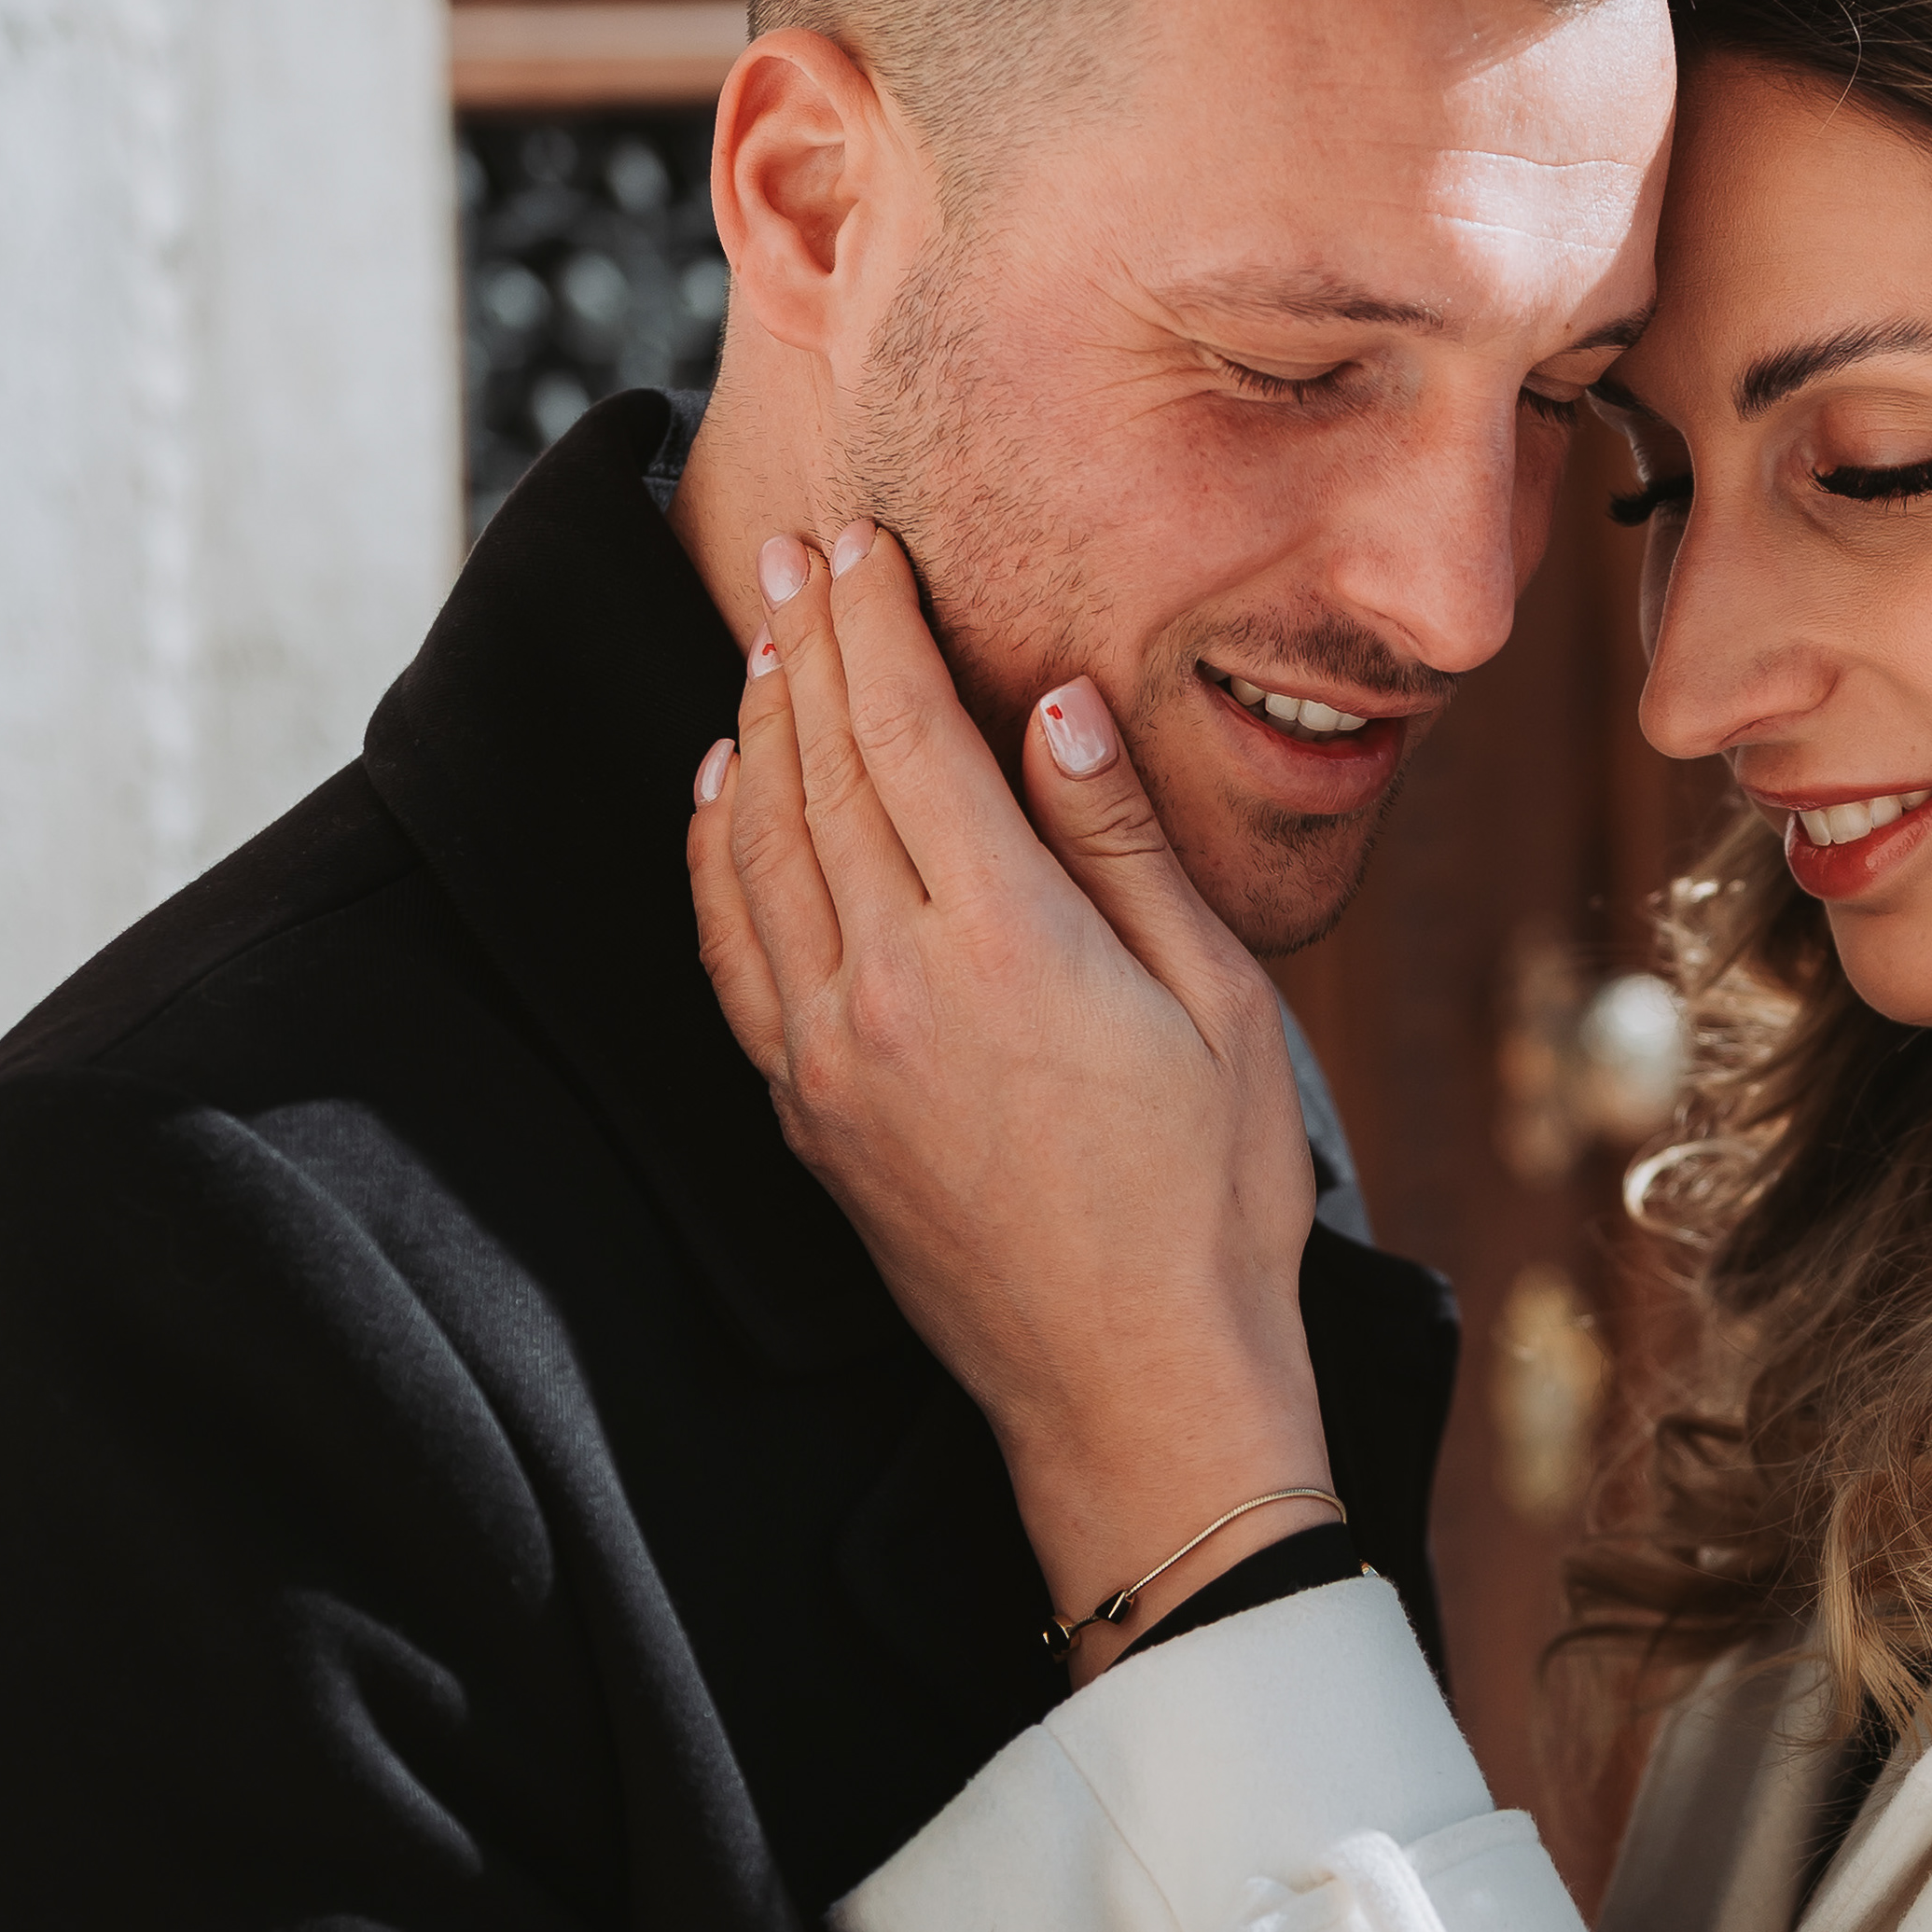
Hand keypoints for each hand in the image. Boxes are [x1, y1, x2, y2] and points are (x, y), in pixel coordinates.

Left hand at [690, 527, 1327, 1663]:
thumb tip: (1050, 704)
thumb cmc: (1210, 1200)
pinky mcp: (807, 1113)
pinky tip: (722, 789)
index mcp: (1004, 944)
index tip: (858, 544)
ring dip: (758, 728)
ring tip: (766, 639)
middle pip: (821, 769)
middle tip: (792, 550)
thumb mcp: (1216, 1002)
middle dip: (805, 644)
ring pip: (760, 847)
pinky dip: (715, 850)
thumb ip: (1121, 844)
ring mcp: (831, 1055)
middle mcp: (890, 987)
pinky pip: (731, 950)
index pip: (906, 735)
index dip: (875, 626)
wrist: (1134, 1387)